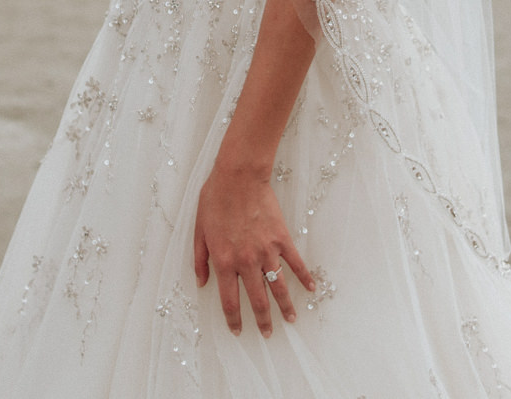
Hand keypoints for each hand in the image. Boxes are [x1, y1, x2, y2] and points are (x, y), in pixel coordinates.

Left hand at [193, 161, 315, 336]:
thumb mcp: (199, 231)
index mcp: (223, 262)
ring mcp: (266, 252)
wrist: (238, 176)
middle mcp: (246, 262)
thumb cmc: (215, 200)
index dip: (234, 320)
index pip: (230, 301)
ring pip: (278, 287)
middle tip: (268, 334)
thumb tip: (201, 282)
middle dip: (263, 321)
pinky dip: (305, 278)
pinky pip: (296, 263)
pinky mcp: (282, 239)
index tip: (238, 330)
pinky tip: (311, 289)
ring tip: (291, 320)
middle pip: (257, 300)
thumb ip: (200, 260)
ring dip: (285, 307)